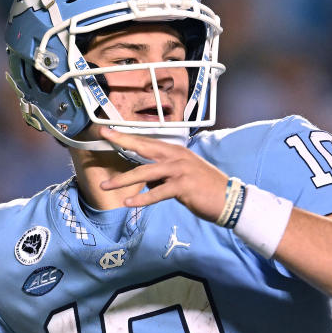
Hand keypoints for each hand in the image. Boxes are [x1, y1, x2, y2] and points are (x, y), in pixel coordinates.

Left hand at [98, 127, 228, 222]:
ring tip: (105, 185)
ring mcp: (180, 170)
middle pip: (143, 147)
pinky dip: (142, 199)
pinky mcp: (183, 186)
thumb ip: (163, 175)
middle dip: (121, 141)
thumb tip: (146, 182)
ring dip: (123, 180)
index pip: (146, 141)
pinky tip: (129, 202)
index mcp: (175, 151)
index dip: (126, 135)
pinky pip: (158, 193)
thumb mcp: (182, 176)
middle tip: (102, 136)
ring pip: (145, 172)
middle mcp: (176, 156)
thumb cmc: (204, 188)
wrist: (229, 199)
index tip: (108, 130)